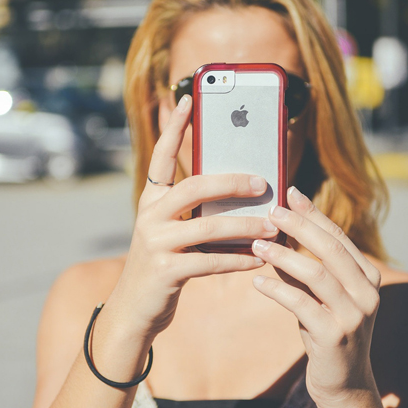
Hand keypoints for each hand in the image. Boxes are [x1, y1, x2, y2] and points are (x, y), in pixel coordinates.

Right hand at [109, 94, 274, 336]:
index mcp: (151, 199)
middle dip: (232, 182)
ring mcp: (154, 242)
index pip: (162, 156)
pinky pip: (212, 261)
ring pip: (209, 225)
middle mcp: (149, 215)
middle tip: (263, 182)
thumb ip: (197, 212)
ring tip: (272, 226)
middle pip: (194, 186)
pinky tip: (259, 258)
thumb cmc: (164, 264)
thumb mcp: (172, 231)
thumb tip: (244, 194)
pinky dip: (239, 260)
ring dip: (246, 226)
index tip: (188, 98)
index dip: (174, 127)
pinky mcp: (166, 270)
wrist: (135, 309)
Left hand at [251, 186, 382, 407]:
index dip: (313, 213)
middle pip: (331, 249)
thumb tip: (275, 234)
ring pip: (317, 274)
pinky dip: (277, 290)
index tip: (290, 192)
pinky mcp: (334, 336)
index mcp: (368, 277)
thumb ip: (304, 268)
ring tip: (257, 245)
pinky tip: (257, 282)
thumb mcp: (319, 297)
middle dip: (300, 226)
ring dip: (284, 256)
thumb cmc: (327, 333)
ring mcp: (354, 315)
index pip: (339, 236)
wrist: (344, 384)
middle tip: (271, 211)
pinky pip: (302, 304)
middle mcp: (368, 293)